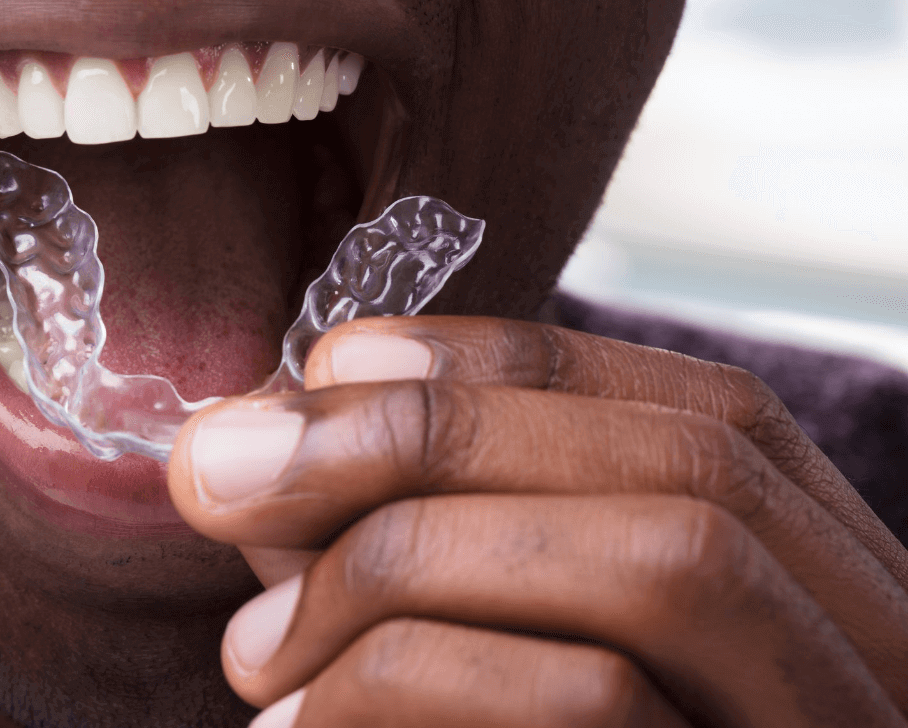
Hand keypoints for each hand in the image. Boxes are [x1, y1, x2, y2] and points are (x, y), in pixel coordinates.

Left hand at [167, 316, 907, 726]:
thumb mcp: (488, 678)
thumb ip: (421, 575)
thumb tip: (254, 458)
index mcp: (828, 615)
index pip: (707, 418)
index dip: (509, 366)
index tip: (324, 365)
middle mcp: (881, 675)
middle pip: (685, 468)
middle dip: (427, 436)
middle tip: (217, 471)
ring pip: (672, 562)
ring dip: (416, 558)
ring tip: (249, 646)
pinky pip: (601, 712)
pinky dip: (418, 680)